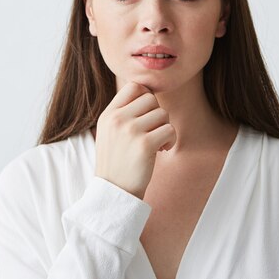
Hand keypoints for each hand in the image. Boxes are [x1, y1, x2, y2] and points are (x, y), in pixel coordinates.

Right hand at [94, 81, 176, 199]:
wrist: (113, 192)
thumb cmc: (116, 162)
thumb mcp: (109, 132)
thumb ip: (123, 113)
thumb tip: (148, 93)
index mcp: (108, 114)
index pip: (133, 86)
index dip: (146, 96)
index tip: (147, 114)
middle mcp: (117, 119)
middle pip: (151, 98)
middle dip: (157, 114)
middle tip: (153, 131)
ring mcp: (130, 130)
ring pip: (162, 113)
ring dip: (165, 128)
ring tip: (157, 143)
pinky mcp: (144, 144)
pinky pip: (169, 129)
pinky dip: (171, 140)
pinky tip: (162, 150)